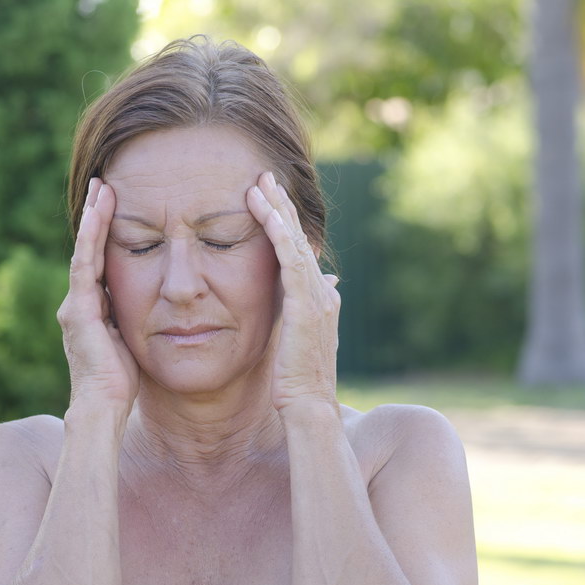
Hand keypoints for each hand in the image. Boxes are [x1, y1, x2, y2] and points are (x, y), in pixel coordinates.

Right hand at [56, 178, 138, 421]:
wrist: (103, 408)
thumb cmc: (122, 383)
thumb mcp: (133, 341)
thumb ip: (135, 318)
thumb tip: (160, 302)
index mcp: (92, 308)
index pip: (100, 260)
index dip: (106, 232)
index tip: (116, 204)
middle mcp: (79, 302)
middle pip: (90, 248)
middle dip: (96, 216)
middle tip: (104, 183)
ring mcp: (76, 304)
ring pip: (86, 250)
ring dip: (93, 218)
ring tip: (101, 187)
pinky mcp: (79, 309)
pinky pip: (86, 264)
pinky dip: (92, 236)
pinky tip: (99, 212)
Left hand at [246, 171, 340, 414]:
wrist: (308, 408)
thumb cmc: (297, 382)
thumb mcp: (300, 340)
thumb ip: (304, 310)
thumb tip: (324, 284)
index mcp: (319, 298)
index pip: (299, 251)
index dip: (285, 223)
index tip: (268, 199)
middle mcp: (321, 292)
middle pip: (299, 238)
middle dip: (282, 205)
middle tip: (265, 175)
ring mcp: (316, 297)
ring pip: (295, 242)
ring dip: (278, 210)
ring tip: (260, 183)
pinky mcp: (304, 305)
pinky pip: (290, 260)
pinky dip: (279, 233)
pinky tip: (265, 212)